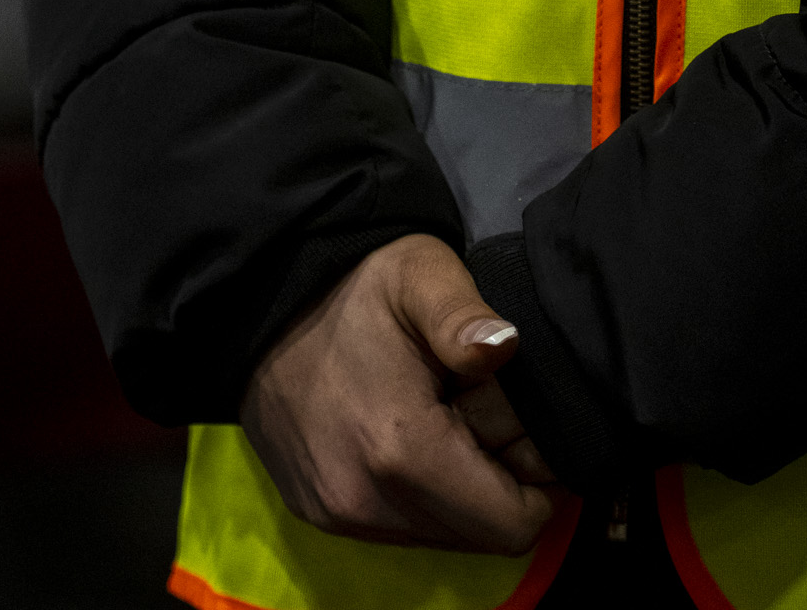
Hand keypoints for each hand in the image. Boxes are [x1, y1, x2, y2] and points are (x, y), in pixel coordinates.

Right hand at [242, 234, 558, 551]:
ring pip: (441, 534)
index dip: (542, 480)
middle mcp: (366, 503)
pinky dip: (423, 492)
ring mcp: (338, 515)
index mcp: (401, 451)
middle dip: (501, 482)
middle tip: (487, 411)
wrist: (264, 299)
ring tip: (450, 416)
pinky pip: (400, 526)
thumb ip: (464, 315)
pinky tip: (414, 432)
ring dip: (462, 489)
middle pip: (480, 534)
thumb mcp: (421, 272)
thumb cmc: (357, 285)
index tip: (531, 426)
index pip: (513, 524)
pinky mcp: (319, 512)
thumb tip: (507, 347)